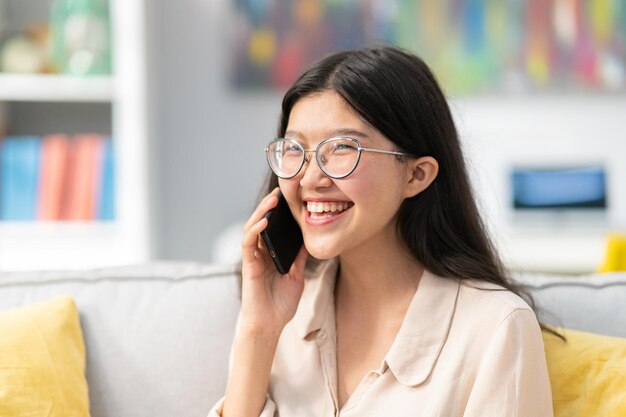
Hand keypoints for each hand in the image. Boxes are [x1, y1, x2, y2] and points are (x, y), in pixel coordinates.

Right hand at [239, 188, 308, 336]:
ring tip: (272, 200)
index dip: (278, 212)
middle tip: (280, 191)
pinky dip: (255, 230)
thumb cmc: (280, 304)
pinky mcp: (248, 266)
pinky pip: (248, 244)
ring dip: (261, 213)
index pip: (272, 228)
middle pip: (261, 223)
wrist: (269, 325)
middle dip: (268, 206)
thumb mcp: (296, 276)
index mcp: (270, 255)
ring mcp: (253, 259)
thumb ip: (298, 258)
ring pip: (252, 229)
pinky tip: (264, 221)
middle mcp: (260, 254)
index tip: (289, 197)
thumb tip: (308, 240)